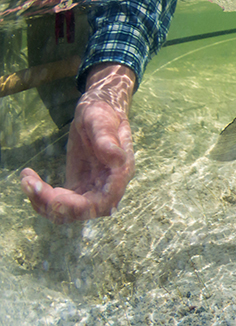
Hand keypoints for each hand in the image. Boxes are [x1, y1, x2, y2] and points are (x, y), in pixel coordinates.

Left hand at [20, 63, 136, 222]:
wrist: (98, 113)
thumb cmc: (102, 113)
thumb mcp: (102, 120)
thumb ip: (108, 139)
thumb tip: (117, 159)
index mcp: (118, 174)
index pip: (101, 204)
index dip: (76, 206)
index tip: (52, 194)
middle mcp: (107, 187)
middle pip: (81, 212)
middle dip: (52, 203)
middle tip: (29, 182)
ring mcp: (93, 189)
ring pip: (68, 211)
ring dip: (42, 202)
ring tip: (26, 179)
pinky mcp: (79, 187)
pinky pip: (60, 202)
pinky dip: (41, 196)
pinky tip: (29, 177)